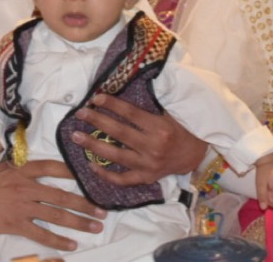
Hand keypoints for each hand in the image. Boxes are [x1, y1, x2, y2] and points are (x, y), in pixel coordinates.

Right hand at [0, 159, 105, 252]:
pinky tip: (71, 245)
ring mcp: (21, 206)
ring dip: (79, 222)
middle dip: (85, 203)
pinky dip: (58, 241)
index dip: (73, 172)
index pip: (53, 167)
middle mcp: (25, 187)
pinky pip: (41, 234)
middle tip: (102, 210)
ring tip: (95, 227)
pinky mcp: (14, 224)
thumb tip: (36, 176)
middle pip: (62, 195)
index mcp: (21, 170)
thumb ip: (18, 172)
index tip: (89, 176)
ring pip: (56, 215)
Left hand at [70, 94, 205, 185]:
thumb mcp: (168, 114)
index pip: (130, 114)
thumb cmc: (180, 130)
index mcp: (159, 127)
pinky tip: (91, 166)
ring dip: (93, 146)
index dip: (111, 105)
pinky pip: (123, 179)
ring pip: (116, 155)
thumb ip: (147, 107)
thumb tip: (121, 94)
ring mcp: (148, 164)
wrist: (195, 155)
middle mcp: (153, 146)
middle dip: (96, 121)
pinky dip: (106, 174)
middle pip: (119, 132)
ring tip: (76, 137)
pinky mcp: (146, 178)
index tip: (95, 98)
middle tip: (79, 114)